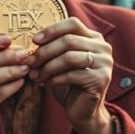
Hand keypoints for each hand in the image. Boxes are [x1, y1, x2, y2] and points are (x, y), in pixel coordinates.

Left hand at [30, 17, 113, 133]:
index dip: (52, 30)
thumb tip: (31, 39)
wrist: (82, 110)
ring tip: (35, 75)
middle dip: (45, 52)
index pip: (72, 24)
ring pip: (69, 57)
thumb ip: (52, 46)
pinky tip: (45, 84)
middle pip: (68, 41)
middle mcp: (103, 48)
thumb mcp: (59, 60)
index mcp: (93, 38)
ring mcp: (105, 63)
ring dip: (47, 67)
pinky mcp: (101, 80)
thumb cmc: (68, 82)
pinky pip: (72, 75)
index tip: (34, 40)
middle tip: (29, 62)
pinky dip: (54, 79)